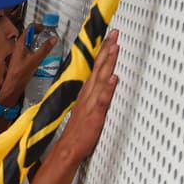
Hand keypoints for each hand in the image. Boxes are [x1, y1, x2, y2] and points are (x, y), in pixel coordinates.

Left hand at [0, 24, 56, 98]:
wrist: (13, 86)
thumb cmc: (20, 74)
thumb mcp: (35, 60)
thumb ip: (45, 49)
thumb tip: (53, 39)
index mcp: (21, 43)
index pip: (30, 28)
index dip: (40, 27)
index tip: (47, 29)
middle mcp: (19, 46)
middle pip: (31, 35)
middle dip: (41, 34)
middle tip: (49, 36)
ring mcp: (20, 52)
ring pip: (31, 43)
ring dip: (39, 42)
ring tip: (48, 45)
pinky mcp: (22, 59)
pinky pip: (31, 50)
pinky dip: (37, 50)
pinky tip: (42, 56)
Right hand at [58, 29, 119, 162]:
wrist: (68, 149)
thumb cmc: (77, 133)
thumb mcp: (86, 109)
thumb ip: (94, 96)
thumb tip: (102, 84)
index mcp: (87, 93)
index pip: (96, 68)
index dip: (102, 52)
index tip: (109, 38)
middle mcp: (89, 95)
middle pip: (99, 68)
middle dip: (107, 50)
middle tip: (114, 34)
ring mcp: (91, 103)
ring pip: (101, 79)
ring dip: (108, 63)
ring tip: (114, 48)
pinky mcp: (95, 115)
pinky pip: (103, 100)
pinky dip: (107, 89)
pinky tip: (113, 78)